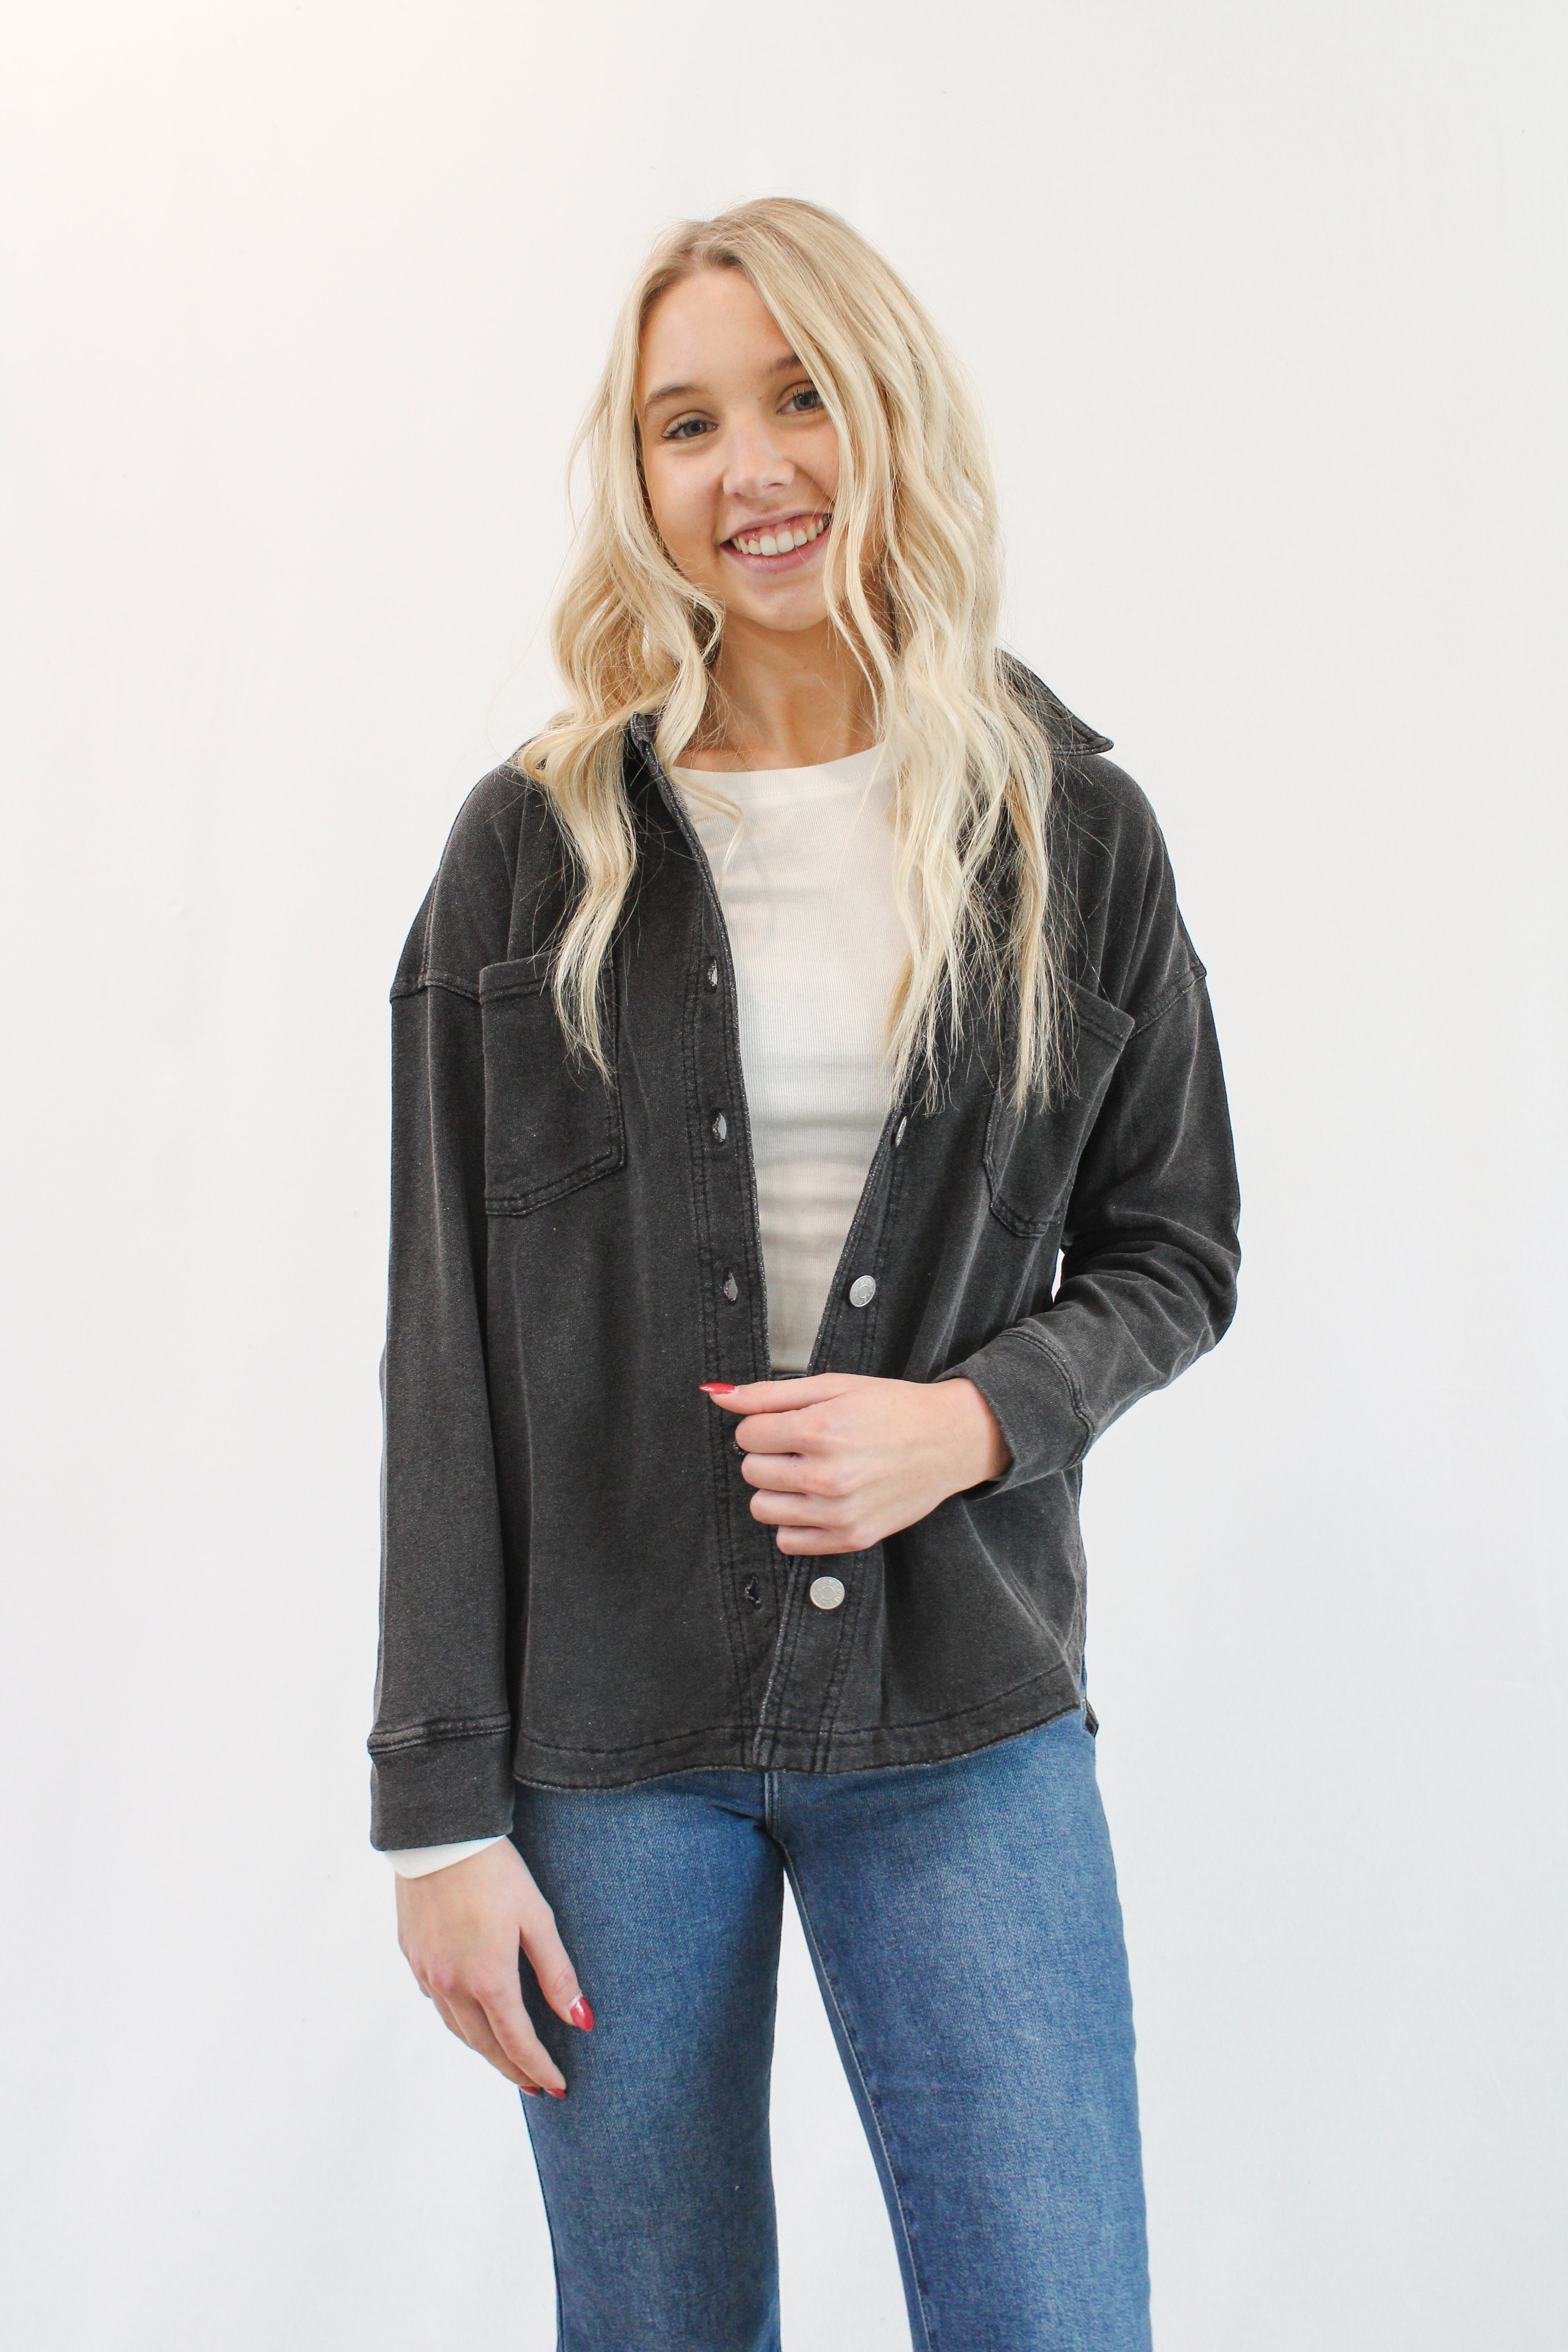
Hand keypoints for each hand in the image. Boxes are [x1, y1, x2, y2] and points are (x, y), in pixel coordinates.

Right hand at [395, 1836, 592, 2093]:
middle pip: (484, 2044)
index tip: (558, 2087)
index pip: (517, 2042)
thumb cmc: (496, 1871)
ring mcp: (426, 1972)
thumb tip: (581, 2020)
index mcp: (487, 1978)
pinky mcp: (411, 1955)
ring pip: (457, 2028)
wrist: (438, 1834)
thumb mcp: (537, 1917)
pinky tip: (470, 2015)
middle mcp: (451, 1984)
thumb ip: (558, 1973)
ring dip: (484, 2049)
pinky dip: (457, 2018)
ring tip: (507, 2059)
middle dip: (512, 2069)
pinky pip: (436, 2001)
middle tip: (535, 2085)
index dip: (539, 2068)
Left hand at [705, 1373, 1009, 1554]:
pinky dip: (795, 1521)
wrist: (948, 1440)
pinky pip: (788, 1541)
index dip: (762, 1426)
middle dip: (769, 1455)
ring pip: (763, 1508)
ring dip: (777, 1489)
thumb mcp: (832, 1385)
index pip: (748, 1435)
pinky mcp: (852, 1537)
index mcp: (821, 1430)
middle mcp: (828, 1475)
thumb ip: (770, 1393)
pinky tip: (817, 1499)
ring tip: (808, 1472)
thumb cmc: (892, 1408)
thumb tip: (718, 1397)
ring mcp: (840, 1512)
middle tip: (802, 1446)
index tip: (786, 1424)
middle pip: (752, 1471)